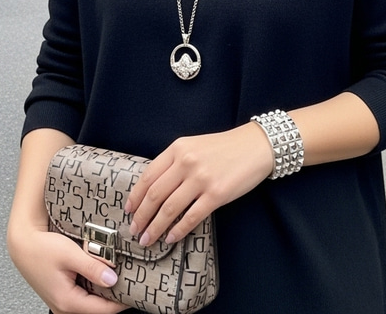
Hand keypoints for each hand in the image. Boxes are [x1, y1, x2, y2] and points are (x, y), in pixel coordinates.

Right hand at [7, 224, 126, 313]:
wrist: (23, 244)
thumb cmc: (41, 248)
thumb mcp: (70, 254)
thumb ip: (92, 268)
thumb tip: (113, 279)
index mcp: (67, 301)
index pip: (103, 310)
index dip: (122, 301)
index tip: (134, 290)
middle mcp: (64, 306)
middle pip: (98, 308)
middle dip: (114, 295)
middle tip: (128, 279)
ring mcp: (62, 302)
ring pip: (91, 303)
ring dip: (104, 290)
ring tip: (115, 274)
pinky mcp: (62, 294)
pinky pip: (84, 296)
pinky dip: (94, 286)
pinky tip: (100, 273)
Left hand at [125, 123, 273, 247]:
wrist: (256, 146)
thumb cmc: (225, 147)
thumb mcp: (194, 145)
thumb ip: (175, 162)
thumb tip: (155, 188)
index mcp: (178, 148)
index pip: (148, 176)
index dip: (135, 196)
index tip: (129, 210)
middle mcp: (186, 162)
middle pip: (154, 195)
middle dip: (141, 217)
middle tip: (135, 230)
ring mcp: (201, 179)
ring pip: (169, 209)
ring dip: (155, 228)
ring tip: (148, 239)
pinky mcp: (216, 195)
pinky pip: (191, 217)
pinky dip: (178, 231)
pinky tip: (171, 238)